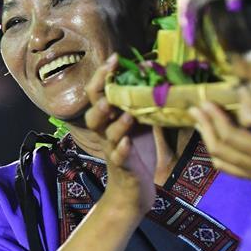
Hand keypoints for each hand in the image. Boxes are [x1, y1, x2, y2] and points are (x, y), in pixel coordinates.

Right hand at [83, 55, 155, 214]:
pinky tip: (126, 144)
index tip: (114, 59)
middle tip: (110, 80)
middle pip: (93, 112)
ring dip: (114, 123)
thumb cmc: (137, 153)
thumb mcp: (141, 125)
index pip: (99, 94)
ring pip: (106, 135)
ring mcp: (112, 151)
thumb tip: (157, 76)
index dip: (102, 76)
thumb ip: (143, 104)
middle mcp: (106, 133)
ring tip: (125, 113)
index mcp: (109, 120)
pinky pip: (118, 158)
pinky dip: (121, 150)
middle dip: (100, 96)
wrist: (133, 191)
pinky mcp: (122, 168)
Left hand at [189, 102, 250, 199]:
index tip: (207, 102)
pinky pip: (237, 170)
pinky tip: (220, 144)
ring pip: (225, 163)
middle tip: (195, 108)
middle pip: (223, 150)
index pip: (233, 138)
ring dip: (210, 141)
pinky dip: (224, 156)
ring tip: (200, 122)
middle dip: (207, 127)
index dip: (217, 119)